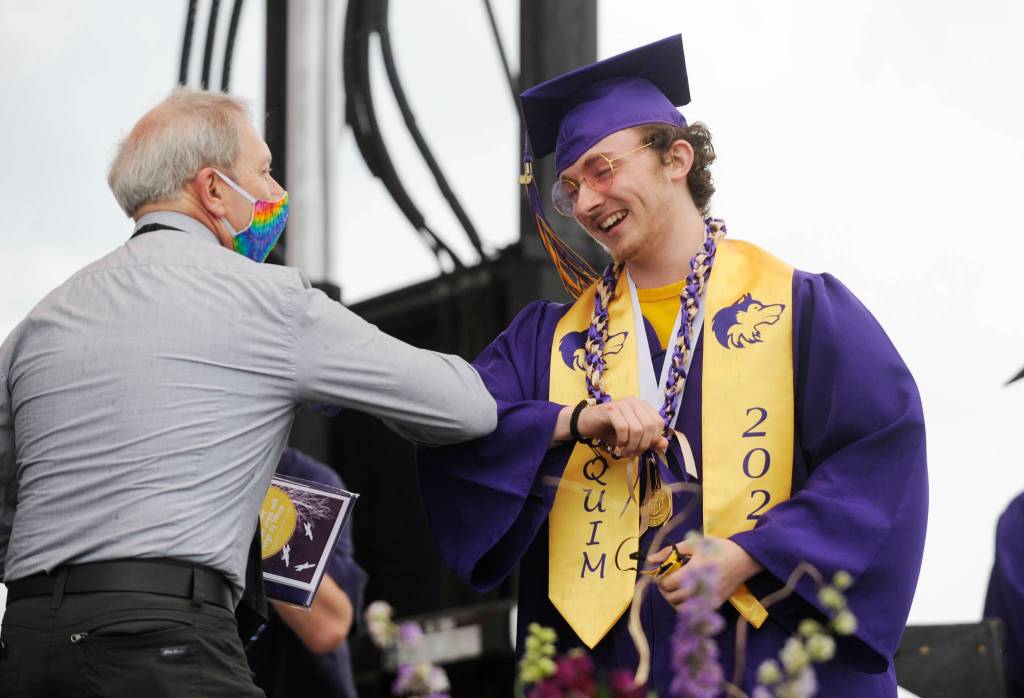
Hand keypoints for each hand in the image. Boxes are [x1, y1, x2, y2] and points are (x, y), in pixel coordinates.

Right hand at [552, 397, 668, 458]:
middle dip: (643, 445)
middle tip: (633, 454)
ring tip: (625, 452)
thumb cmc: (611, 430)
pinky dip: (622, 441)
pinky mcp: (611, 409)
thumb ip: (650, 440)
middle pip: (650, 426)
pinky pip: (623, 428)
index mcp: (643, 406)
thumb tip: (665, 445)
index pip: (659, 423)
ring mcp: (623, 404)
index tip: (643, 449)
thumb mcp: (633, 437)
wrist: (587, 423)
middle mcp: (635, 402)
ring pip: (637, 429)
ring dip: (632, 446)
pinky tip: (618, 446)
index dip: (653, 439)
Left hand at [648, 536, 762, 609]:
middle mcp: (701, 588)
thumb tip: (650, 559)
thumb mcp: (694, 544)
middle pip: (672, 598)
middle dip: (664, 590)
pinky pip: (694, 611)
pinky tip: (686, 594)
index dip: (659, 580)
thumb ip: (670, 551)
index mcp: (694, 571)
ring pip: (681, 608)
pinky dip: (686, 605)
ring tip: (674, 588)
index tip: (660, 574)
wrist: (744, 559)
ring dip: (673, 600)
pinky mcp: (715, 604)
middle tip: (664, 580)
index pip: (668, 584)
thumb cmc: (718, 548)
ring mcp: (708, 599)